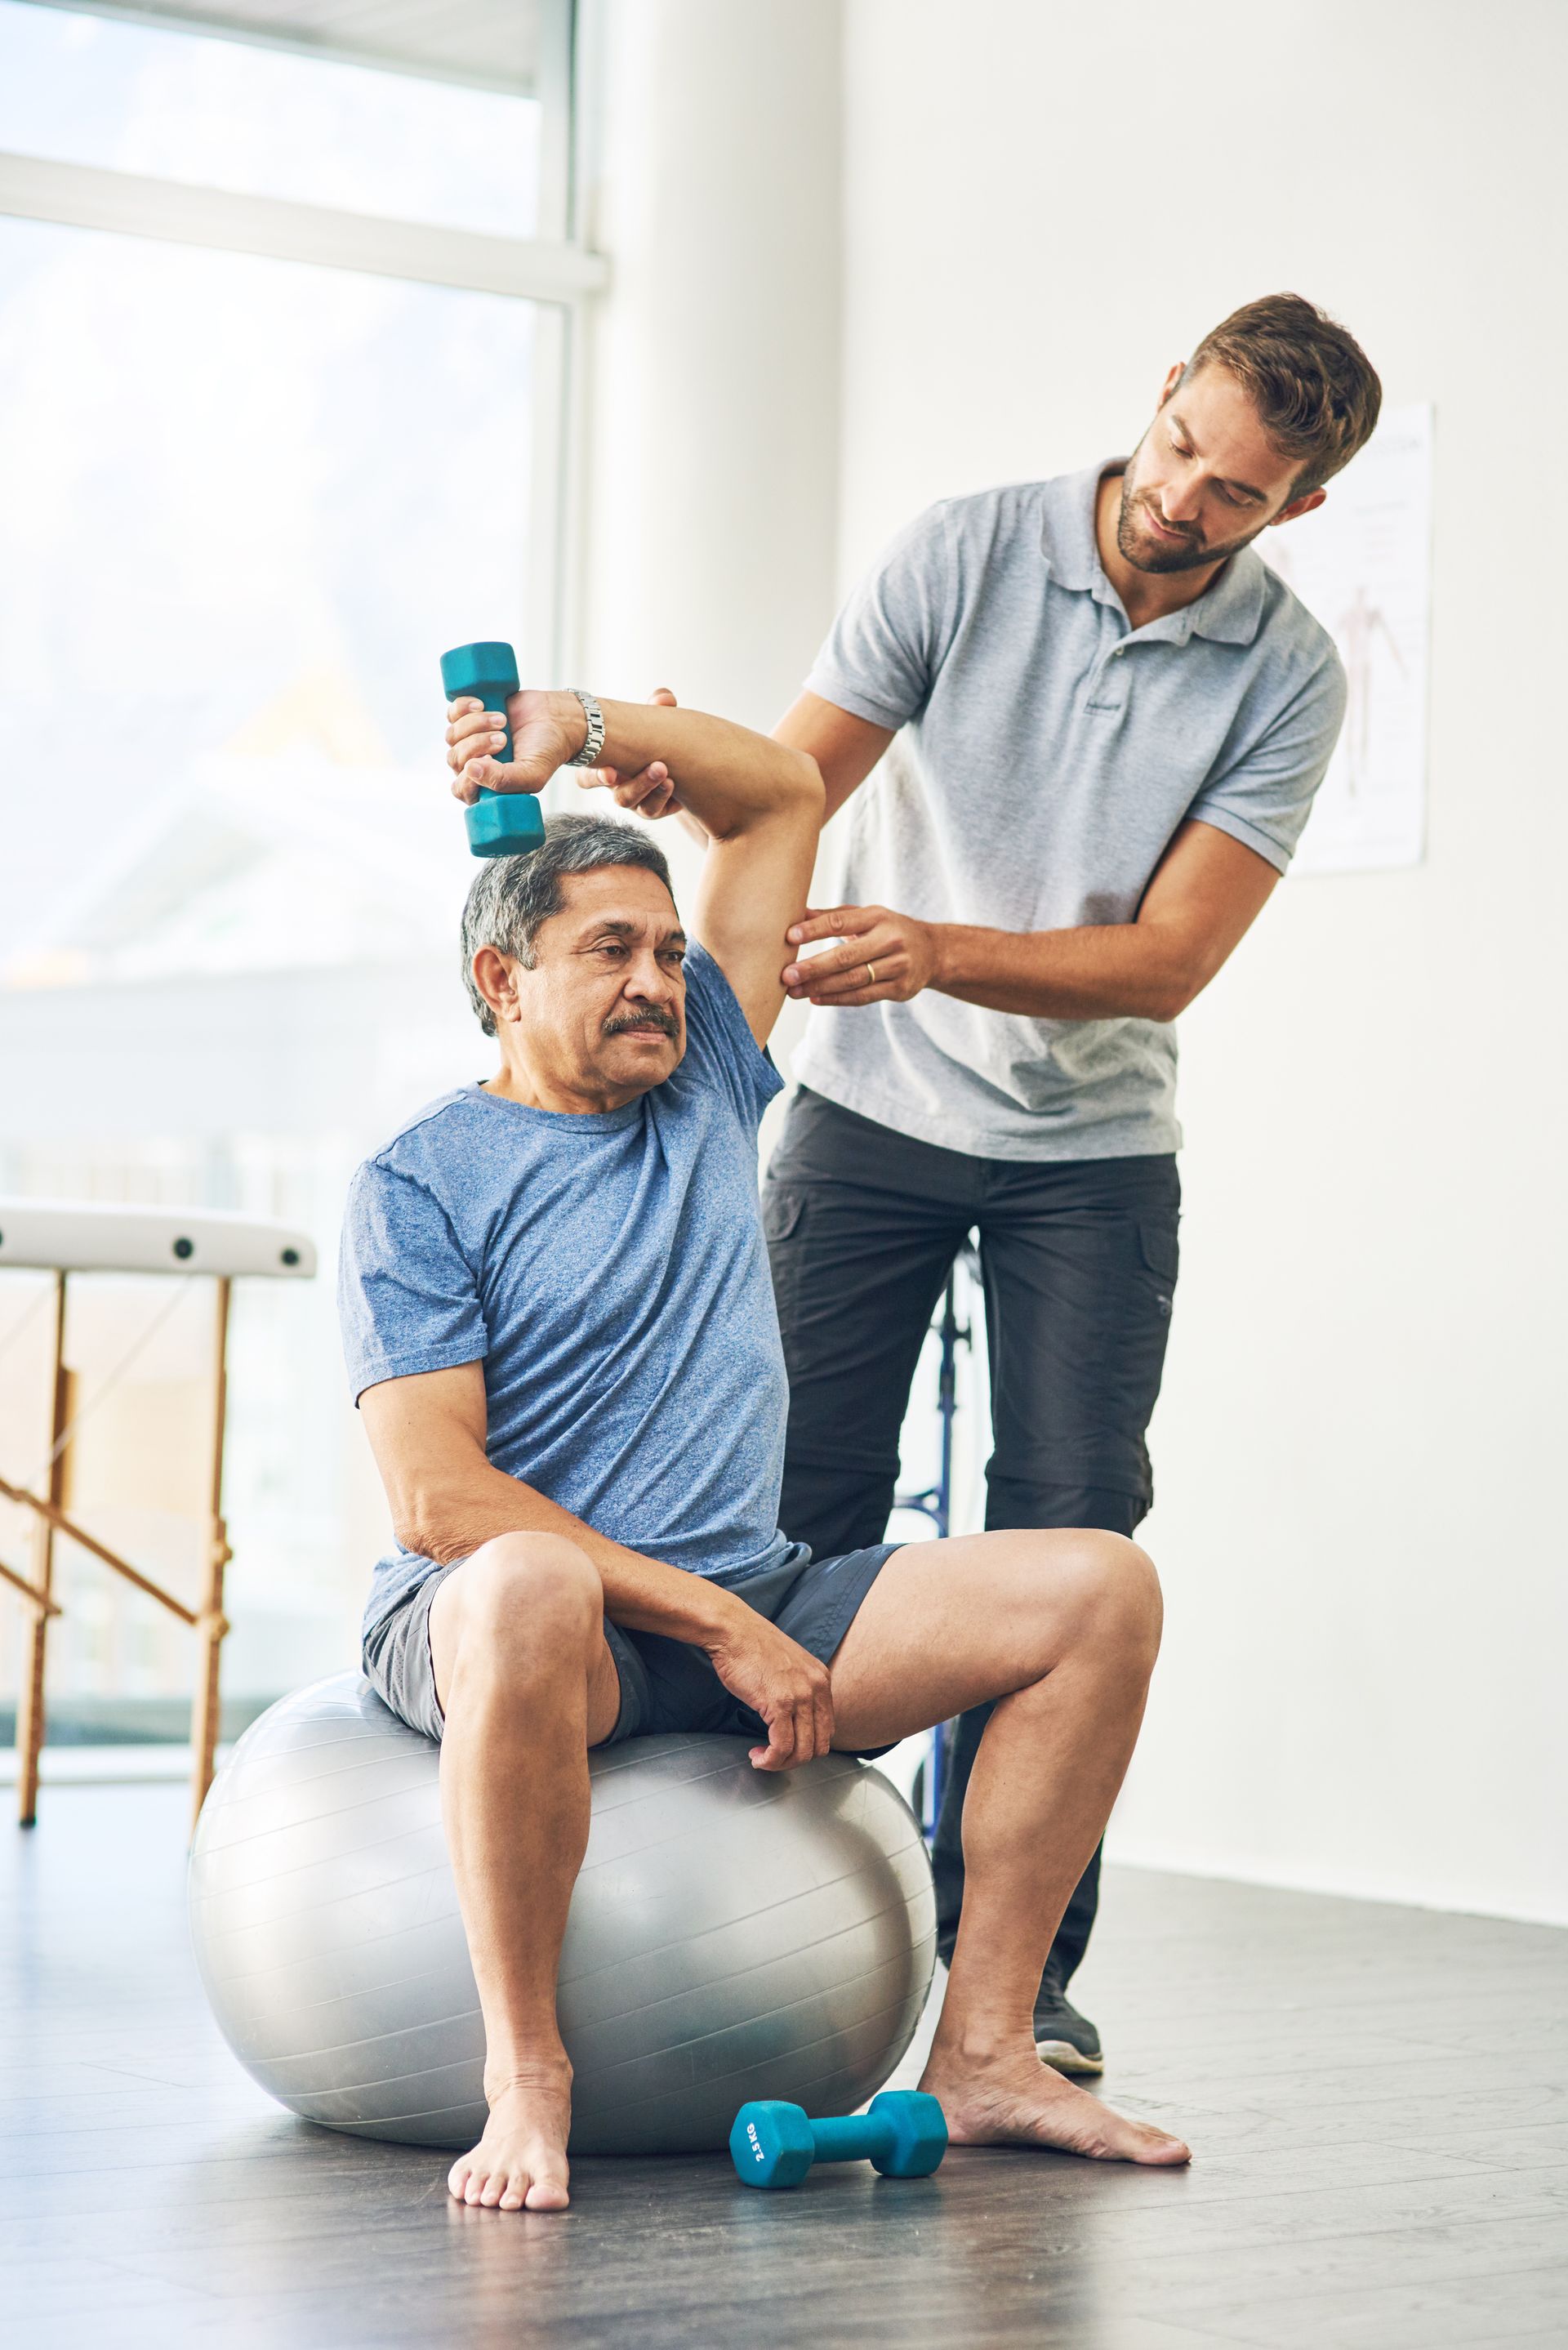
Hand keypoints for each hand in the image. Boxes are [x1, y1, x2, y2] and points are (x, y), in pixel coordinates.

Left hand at [444, 687, 586, 802]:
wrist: (556, 718)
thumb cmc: (546, 751)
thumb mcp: (532, 774)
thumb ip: (504, 781)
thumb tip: (470, 770)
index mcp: (487, 787)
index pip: (461, 789)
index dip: (469, 775)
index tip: (492, 759)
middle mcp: (474, 766)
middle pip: (454, 759)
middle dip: (477, 745)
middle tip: (503, 738)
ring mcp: (469, 741)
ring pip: (452, 736)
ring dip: (475, 725)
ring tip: (502, 721)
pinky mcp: (469, 717)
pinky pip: (452, 714)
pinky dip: (464, 707)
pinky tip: (482, 705)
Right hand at [579, 686, 683, 819]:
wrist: (677, 760)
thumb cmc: (650, 736)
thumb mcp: (652, 719)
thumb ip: (656, 707)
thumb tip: (663, 698)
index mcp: (606, 767)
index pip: (587, 778)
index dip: (594, 778)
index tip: (608, 771)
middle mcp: (620, 788)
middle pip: (619, 796)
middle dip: (631, 784)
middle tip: (644, 770)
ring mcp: (639, 801)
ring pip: (639, 805)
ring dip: (649, 787)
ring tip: (663, 770)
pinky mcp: (658, 808)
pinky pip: (657, 809)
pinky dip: (665, 797)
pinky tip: (675, 783)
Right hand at [703, 1601, 835, 1771]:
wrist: (732, 1630)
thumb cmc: (751, 1647)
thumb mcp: (788, 1666)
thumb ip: (798, 1690)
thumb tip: (794, 1721)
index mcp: (821, 1679)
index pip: (827, 1729)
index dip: (807, 1745)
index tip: (787, 1748)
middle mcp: (817, 1688)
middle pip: (820, 1745)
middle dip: (796, 1759)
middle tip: (774, 1758)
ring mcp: (800, 1696)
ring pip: (802, 1751)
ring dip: (781, 1763)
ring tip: (762, 1759)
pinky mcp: (779, 1704)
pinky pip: (782, 1747)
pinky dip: (770, 1759)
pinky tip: (757, 1755)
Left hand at [781, 903, 940, 1004]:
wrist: (933, 952)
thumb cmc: (888, 931)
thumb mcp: (867, 916)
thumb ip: (834, 916)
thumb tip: (797, 913)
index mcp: (878, 917)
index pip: (841, 922)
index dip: (815, 929)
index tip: (789, 936)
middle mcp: (890, 940)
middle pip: (846, 956)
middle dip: (813, 967)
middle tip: (786, 975)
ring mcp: (897, 966)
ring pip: (853, 980)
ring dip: (820, 987)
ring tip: (794, 991)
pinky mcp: (899, 989)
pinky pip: (863, 996)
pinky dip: (837, 999)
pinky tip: (815, 999)